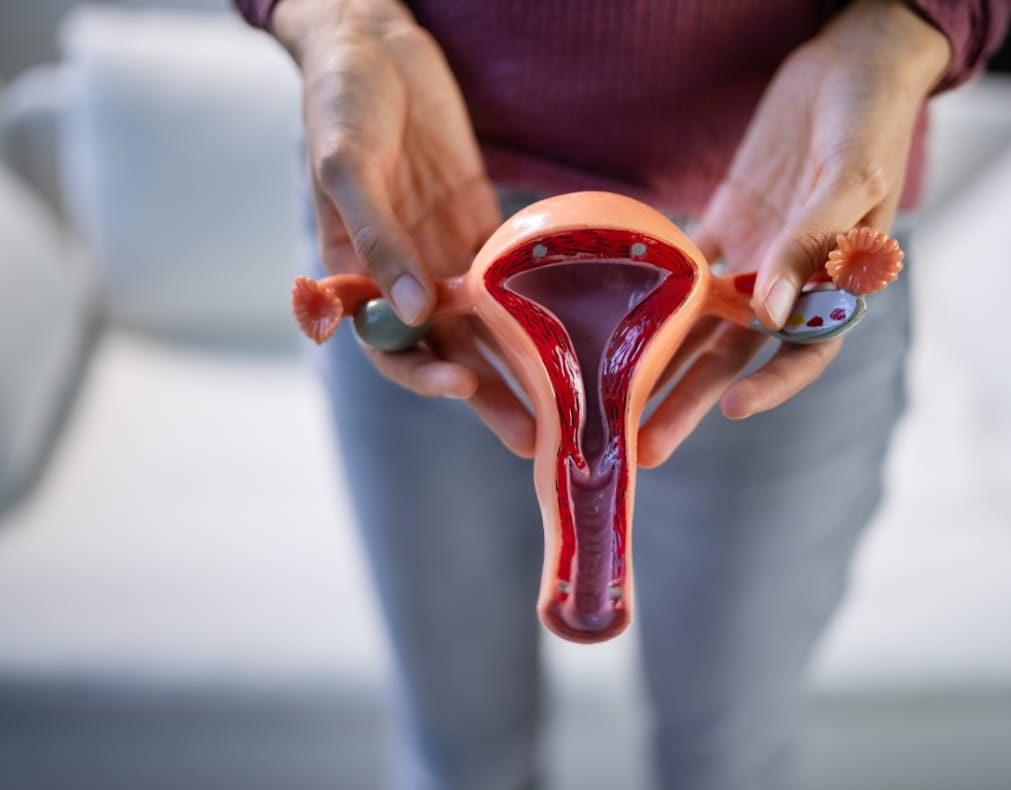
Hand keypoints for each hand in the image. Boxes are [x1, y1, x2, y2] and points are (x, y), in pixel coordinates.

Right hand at [272, 0, 534, 455]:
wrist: (375, 44)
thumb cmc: (342, 101)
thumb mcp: (348, 165)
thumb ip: (377, 235)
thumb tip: (412, 311)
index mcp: (357, 270)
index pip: (387, 345)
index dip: (421, 372)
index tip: (462, 384)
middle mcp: (404, 275)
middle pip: (447, 350)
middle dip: (489, 395)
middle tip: (537, 437)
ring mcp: (445, 254)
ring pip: (487, 326)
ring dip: (523, 367)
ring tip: (569, 405)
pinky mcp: (482, 228)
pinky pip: (512, 278)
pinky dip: (540, 307)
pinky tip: (581, 332)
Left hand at [638, 0, 949, 467]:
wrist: (851, 58)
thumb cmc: (870, 116)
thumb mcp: (849, 174)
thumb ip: (811, 241)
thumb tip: (772, 313)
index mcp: (835, 280)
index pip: (805, 350)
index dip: (773, 385)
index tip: (732, 411)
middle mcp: (790, 281)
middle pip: (734, 354)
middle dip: (689, 400)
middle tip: (643, 449)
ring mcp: (754, 255)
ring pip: (699, 324)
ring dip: (659, 362)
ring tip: (612, 405)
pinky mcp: (724, 226)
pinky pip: (684, 271)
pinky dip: (652, 296)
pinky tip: (607, 322)